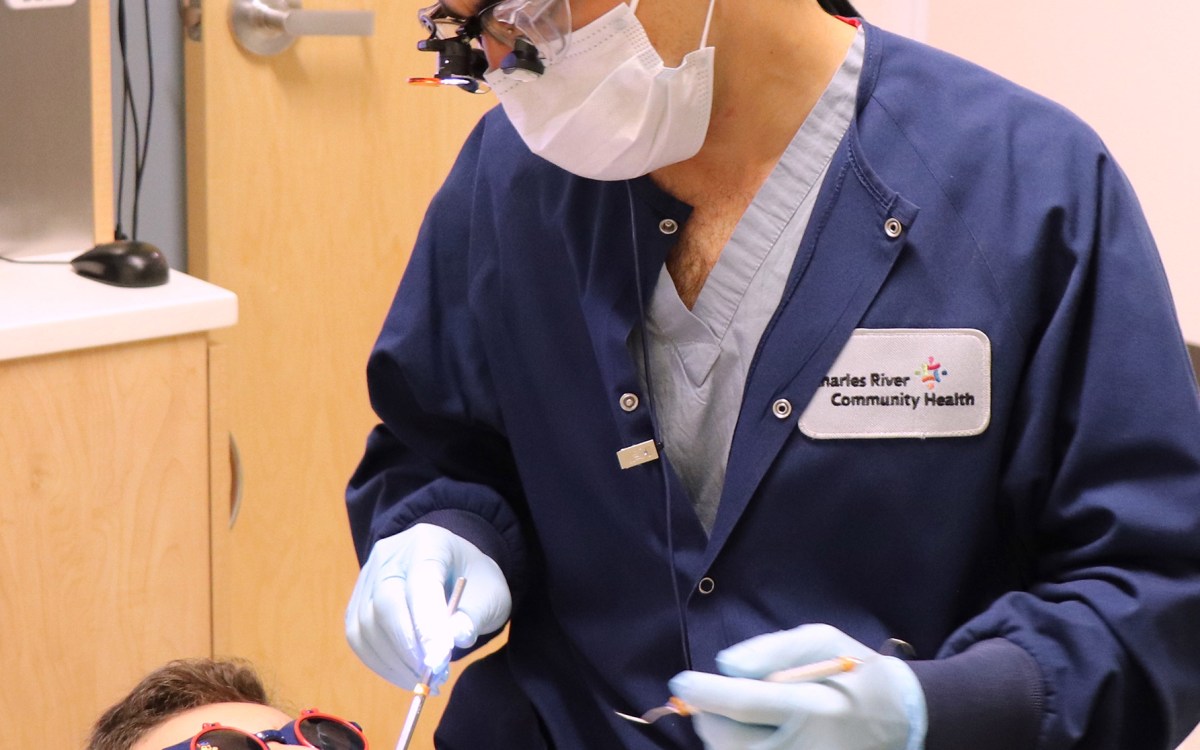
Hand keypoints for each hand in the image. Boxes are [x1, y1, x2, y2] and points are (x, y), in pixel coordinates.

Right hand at [345, 523, 511, 689]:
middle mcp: (389, 556)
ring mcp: (367, 578)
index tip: (438, 660)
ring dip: (394, 662)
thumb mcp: (490, 595)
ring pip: (365, 626)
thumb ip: (474, 615)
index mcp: (428, 543)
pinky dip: (381, 663)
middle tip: (432, 675)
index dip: (427, 624)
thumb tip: (454, 638)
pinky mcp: (357, 602)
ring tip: (425, 678)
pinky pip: (358, 638)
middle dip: (408, 648)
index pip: (421, 583)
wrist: (453, 568)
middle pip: (385, 603)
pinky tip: (406, 674)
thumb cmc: (473, 581)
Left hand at [669, 624, 926, 749]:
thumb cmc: (856, 673)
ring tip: (733, 719)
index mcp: (816, 707)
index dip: (706, 693)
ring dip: (721, 741)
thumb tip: (726, 665)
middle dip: (708, 719)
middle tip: (707, 701)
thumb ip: (773, 650)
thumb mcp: (823, 641)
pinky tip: (750, 738)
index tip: (682, 683)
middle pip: (732, 744)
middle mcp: (810, 749)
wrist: (906, 719)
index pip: (745, 704)